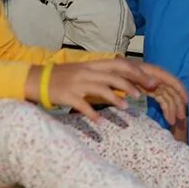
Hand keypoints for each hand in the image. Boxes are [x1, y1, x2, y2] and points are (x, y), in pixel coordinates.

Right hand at [28, 58, 187, 125]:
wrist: (39, 80)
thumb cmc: (66, 77)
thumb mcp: (86, 71)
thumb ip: (104, 75)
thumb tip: (126, 81)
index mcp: (94, 65)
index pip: (119, 64)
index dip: (136, 72)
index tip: (149, 81)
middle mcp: (87, 72)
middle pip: (113, 76)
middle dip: (130, 85)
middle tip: (143, 95)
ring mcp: (77, 84)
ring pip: (100, 89)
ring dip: (115, 99)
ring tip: (127, 108)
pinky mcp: (68, 96)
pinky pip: (82, 106)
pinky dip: (92, 114)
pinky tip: (99, 122)